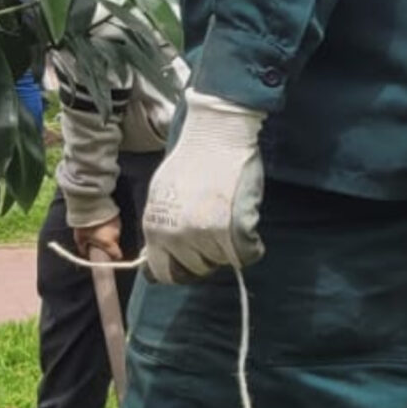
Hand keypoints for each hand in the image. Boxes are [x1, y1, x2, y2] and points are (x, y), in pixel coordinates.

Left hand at [74, 216, 124, 262]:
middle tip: (97, 240)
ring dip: (108, 234)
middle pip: (115, 244)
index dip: (113, 258)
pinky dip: (108, 225)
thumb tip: (85, 254)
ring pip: (114, 234)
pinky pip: (114, 225)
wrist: (89, 204)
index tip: (108, 257)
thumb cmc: (84, 224)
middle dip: (108, 244)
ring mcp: (118, 225)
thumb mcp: (80, 239)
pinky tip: (101, 222)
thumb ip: (83, 249)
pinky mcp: (116, 216)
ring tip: (98, 229)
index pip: (117, 255)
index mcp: (109, 243)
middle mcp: (116, 234)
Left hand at [139, 90, 267, 281]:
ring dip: (229, 247)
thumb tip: (156, 259)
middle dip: (207, 255)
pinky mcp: (235, 230)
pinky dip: (251, 245)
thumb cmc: (190, 159)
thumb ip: (160, 228)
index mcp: (155, 228)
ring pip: (222, 262)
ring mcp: (206, 235)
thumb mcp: (161, 196)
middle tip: (215, 230)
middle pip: (196, 269)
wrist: (217, 134)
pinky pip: (247, 255)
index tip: (191, 260)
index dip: (179, 268)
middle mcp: (177, 236)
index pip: (162, 272)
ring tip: (229, 217)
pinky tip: (246, 224)